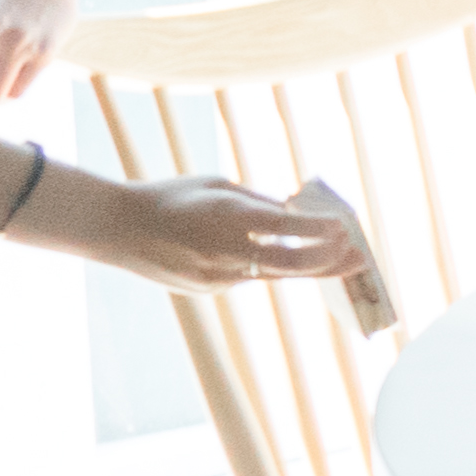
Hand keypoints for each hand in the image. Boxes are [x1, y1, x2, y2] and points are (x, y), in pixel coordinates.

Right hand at [66, 171, 367, 289]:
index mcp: (227, 216)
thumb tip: (298, 213)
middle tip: (358, 255)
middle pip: (290, 264)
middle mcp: (224, 250)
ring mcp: (216, 275)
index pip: (286, 228)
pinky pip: (247, 277)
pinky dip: (261, 265)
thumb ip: (259, 202)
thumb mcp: (218, 186)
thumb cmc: (172, 197)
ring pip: (273, 274)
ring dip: (304, 266)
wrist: (117, 227)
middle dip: (329, 261)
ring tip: (334, 257)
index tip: (345, 227)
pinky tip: (261, 252)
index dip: (320, 231)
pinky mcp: (209, 289)